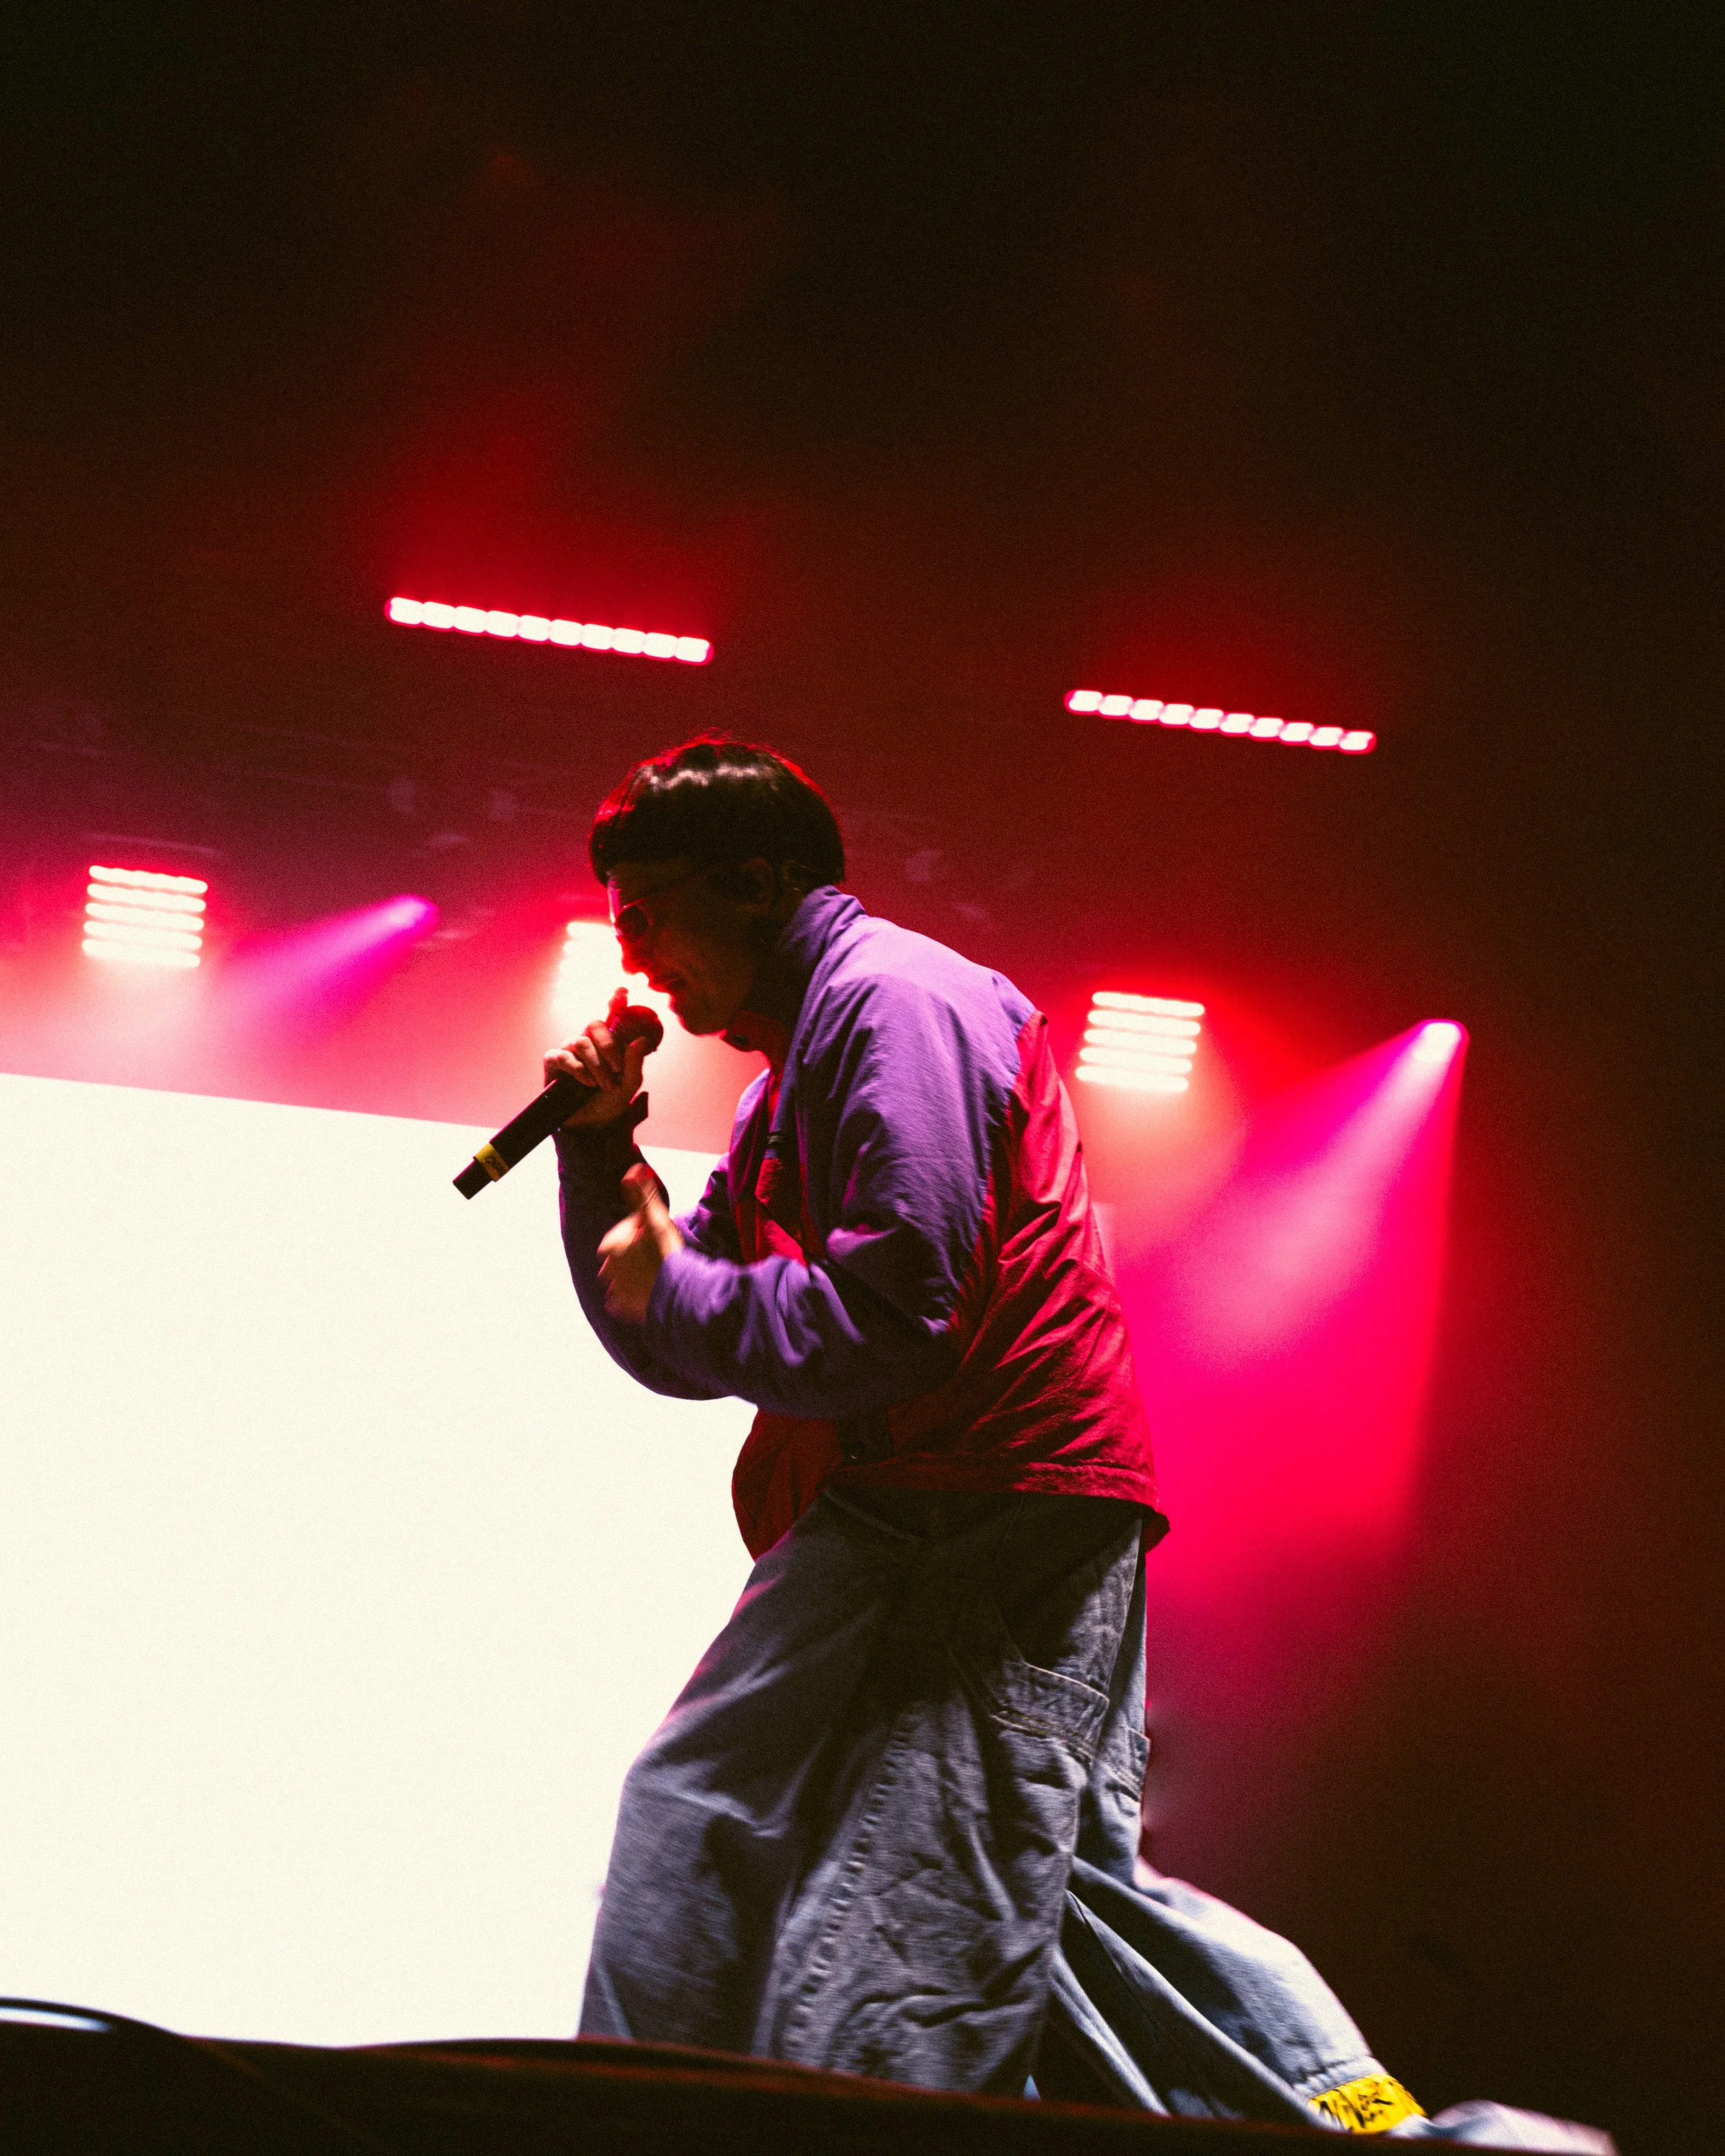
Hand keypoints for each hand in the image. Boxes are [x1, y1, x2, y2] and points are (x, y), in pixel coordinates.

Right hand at [544, 989, 650, 1128]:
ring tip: (603, 1085)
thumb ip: (634, 1063)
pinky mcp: (553, 1063)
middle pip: (594, 1024)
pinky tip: (586, 1082)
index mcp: (607, 1044)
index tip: (623, 991)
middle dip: (608, 1044)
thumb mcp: (628, 1085)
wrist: (591, 1126)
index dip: (615, 1002)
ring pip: (581, 1042)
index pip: (610, 1017)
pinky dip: (577, 1068)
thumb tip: (640, 1040)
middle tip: (616, 1067)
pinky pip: (562, 1056)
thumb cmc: (609, 1103)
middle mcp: (587, 1043)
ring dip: (596, 1065)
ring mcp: (569, 1051)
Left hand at [598, 1164, 683, 1321]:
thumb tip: (633, 1169)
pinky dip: (632, 1297)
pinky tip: (647, 1291)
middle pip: (621, 1256)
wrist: (680, 1294)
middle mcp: (607, 1270)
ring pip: (622, 1278)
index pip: (622, 1233)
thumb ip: (642, 1195)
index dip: (639, 1232)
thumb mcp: (655, 1219)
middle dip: (635, 1253)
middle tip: (658, 1253)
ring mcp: (616, 1291)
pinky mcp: (626, 1310)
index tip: (655, 1235)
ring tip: (656, 1272)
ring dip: (633, 1275)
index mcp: (610, 1247)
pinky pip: (624, 1301)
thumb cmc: (667, 1254)